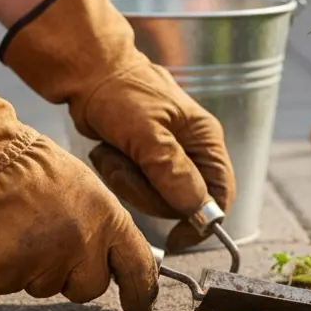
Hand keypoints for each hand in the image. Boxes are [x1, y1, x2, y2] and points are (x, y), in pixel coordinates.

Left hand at [0, 0, 235, 251]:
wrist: (89, 72)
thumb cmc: (121, 92)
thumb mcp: (146, 133)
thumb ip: (173, 171)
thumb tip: (197, 207)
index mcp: (205, 140)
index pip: (221, 192)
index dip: (202, 220)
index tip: (175, 238)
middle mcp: (193, 150)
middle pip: (184, 200)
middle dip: (149, 192)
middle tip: (125, 167)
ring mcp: (168, 155)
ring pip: (156, 196)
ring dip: (129, 181)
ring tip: (114, 152)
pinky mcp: (145, 158)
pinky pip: (137, 186)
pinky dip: (120, 174)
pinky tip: (110, 150)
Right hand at [0, 46, 158, 310]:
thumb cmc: (35, 167)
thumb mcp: (87, 189)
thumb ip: (102, 227)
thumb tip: (112, 259)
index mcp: (108, 220)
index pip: (137, 267)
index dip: (139, 293)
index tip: (137, 308)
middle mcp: (83, 246)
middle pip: (88, 289)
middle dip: (73, 277)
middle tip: (52, 246)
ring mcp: (44, 262)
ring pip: (45, 287)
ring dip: (34, 268)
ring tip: (21, 228)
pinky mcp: (7, 273)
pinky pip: (8, 284)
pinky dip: (0, 267)